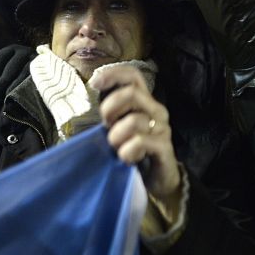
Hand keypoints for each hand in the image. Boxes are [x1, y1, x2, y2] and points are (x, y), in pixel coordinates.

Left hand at [89, 66, 180, 198]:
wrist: (155, 180)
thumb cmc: (131, 150)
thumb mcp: (116, 127)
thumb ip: (108, 112)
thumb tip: (90, 95)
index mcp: (143, 101)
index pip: (133, 76)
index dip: (113, 74)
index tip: (93, 83)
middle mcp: (155, 110)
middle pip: (132, 93)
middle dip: (110, 109)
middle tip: (105, 127)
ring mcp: (162, 128)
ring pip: (134, 121)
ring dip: (116, 137)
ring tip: (116, 148)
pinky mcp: (164, 147)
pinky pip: (140, 142)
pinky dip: (127, 151)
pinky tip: (126, 158)